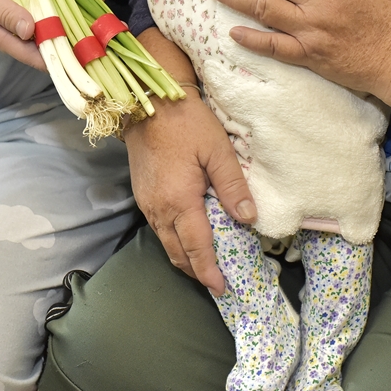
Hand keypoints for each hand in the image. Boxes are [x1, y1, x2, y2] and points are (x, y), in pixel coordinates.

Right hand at [124, 30, 256, 295]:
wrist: (148, 102)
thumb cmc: (186, 122)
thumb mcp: (217, 149)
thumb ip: (233, 185)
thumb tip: (248, 218)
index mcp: (179, 201)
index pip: (196, 247)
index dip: (208, 271)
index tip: (221, 288)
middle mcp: (159, 209)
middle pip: (177, 252)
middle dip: (196, 271)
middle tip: (217, 283)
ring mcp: (147, 203)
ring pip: (165, 243)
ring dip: (184, 258)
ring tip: (205, 266)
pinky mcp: (142, 195)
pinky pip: (158, 229)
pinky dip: (174, 242)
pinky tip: (188, 239)